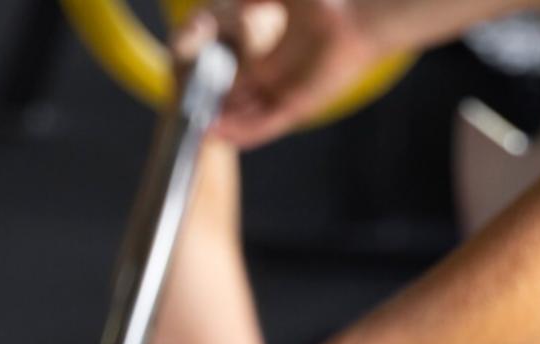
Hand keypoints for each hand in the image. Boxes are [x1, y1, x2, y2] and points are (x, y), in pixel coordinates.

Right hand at [184, 0, 382, 147]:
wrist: (353, 16)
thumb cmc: (316, 2)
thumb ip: (245, 1)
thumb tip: (212, 9)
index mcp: (272, 57)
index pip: (236, 77)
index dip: (213, 84)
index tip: (189, 85)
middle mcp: (278, 79)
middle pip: (239, 102)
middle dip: (215, 110)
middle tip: (187, 113)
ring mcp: (288, 94)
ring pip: (249, 118)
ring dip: (225, 127)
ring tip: (198, 131)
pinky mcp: (299, 106)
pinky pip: (266, 125)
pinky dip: (243, 133)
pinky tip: (221, 135)